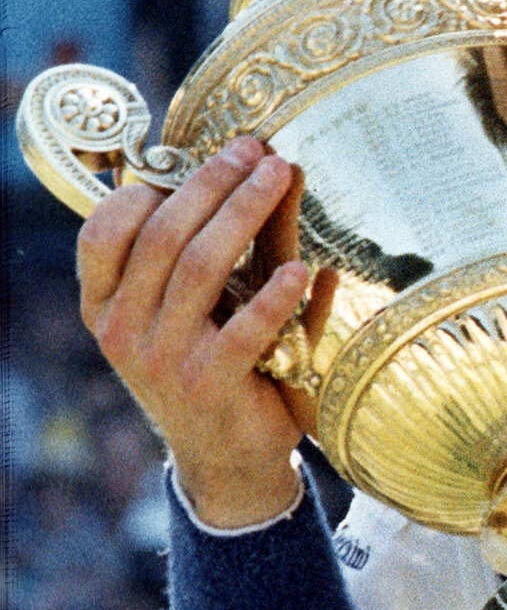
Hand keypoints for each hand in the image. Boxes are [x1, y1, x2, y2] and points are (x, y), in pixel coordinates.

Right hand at [76, 138, 325, 525]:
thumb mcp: (200, 308)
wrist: (229, 460)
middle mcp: (122, 330)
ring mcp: (162, 360)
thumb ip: (224, 249)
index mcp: (105, 306)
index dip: (148, 186)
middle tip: (255, 149)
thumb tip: (270, 173)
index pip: (102, 233)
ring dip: (243, 213)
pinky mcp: (209, 386)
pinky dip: (274, 297)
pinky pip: (243, 331)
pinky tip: (301, 269)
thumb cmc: (215, 367)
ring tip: (280, 175)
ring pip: (198, 267)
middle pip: (162, 235)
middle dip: (211, 183)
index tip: (201, 154)